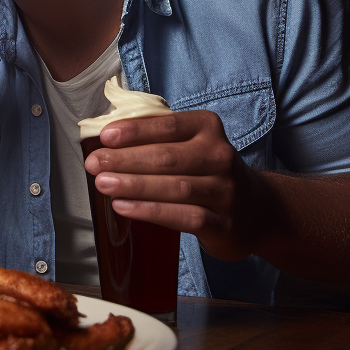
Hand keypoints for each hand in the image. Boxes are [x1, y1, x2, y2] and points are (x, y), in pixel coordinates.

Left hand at [83, 111, 267, 261]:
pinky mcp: (224, 224)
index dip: (135, 131)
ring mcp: (226, 192)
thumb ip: (155, 136)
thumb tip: (104, 135)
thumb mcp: (189, 143)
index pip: (168, 125)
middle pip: (167, 157)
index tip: (105, 136)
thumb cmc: (205, 170)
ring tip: (103, 184)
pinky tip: (124, 207)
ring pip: (175, 187)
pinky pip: (184, 216)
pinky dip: (151, 211)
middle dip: (125, 160)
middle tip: (94, 164)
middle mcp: (221, 156)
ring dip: (134, 185)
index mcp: (208, 128)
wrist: (255, 209)